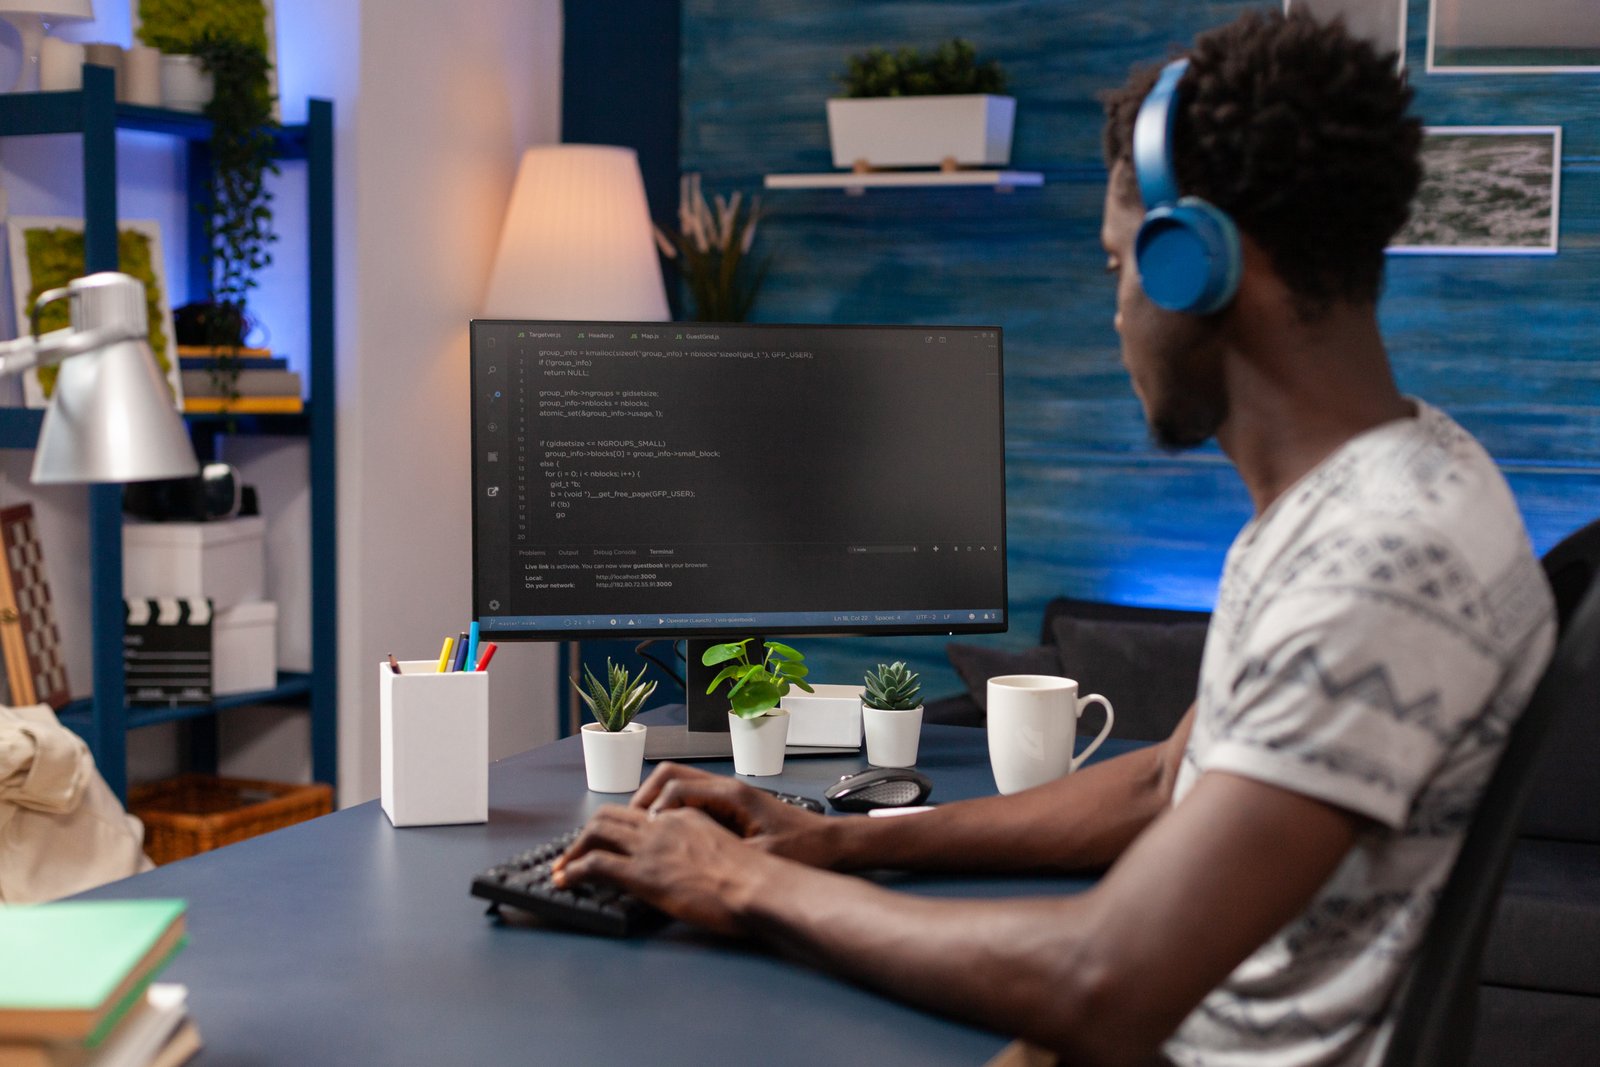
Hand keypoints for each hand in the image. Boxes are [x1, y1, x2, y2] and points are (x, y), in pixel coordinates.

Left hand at [551, 804, 771, 935]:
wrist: (759, 886)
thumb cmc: (756, 877)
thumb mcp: (729, 852)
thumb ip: (706, 851)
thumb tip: (696, 867)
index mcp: (686, 817)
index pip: (640, 813)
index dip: (618, 826)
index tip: (608, 841)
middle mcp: (664, 825)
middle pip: (611, 815)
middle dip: (586, 833)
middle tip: (574, 853)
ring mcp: (651, 847)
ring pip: (596, 832)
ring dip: (573, 850)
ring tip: (561, 867)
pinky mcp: (643, 874)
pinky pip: (595, 864)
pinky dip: (573, 870)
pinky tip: (564, 881)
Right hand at [630, 762, 839, 867]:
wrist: (833, 845)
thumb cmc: (804, 850)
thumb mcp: (761, 858)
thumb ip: (722, 857)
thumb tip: (684, 863)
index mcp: (731, 795)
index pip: (675, 787)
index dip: (652, 810)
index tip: (641, 834)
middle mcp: (727, 787)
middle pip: (671, 775)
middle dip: (645, 798)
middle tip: (630, 827)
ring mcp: (729, 794)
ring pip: (680, 783)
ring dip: (657, 803)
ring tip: (643, 832)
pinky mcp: (732, 805)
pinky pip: (692, 798)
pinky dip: (673, 810)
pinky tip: (669, 836)